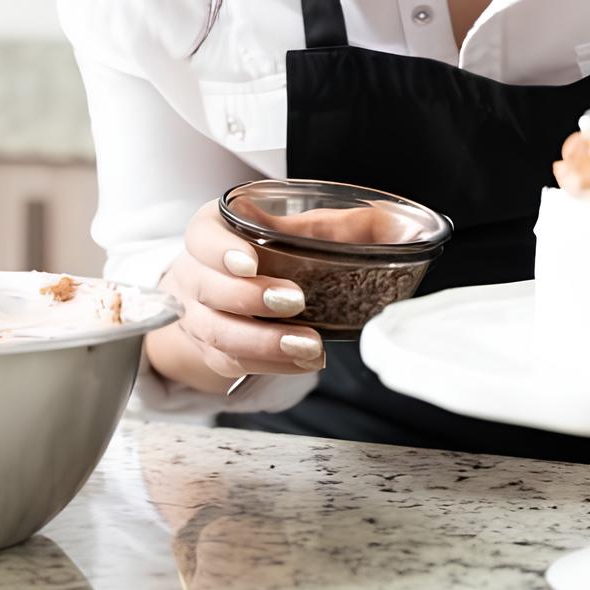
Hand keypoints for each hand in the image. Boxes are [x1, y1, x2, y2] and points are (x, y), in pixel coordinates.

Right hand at [145, 202, 325, 393]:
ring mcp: (199, 316)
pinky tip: (303, 362)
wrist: (234, 287)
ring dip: (263, 342)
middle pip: (208, 288)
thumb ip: (341, 226)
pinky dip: (270, 365)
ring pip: (218, 333)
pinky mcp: (212, 350)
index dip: (221, 250)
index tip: (251, 263)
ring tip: (309, 345)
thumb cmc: (268, 250)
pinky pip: (231, 362)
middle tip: (295, 301)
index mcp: (213, 232)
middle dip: (250, 298)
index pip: (201, 237)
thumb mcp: (298, 228)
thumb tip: (392, 224)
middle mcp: (197, 273)